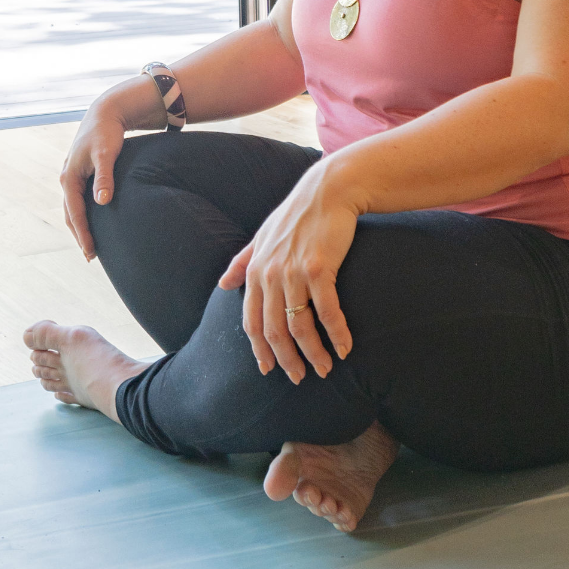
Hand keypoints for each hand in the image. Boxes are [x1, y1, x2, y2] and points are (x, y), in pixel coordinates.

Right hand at [60, 103, 126, 259]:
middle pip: (71, 214)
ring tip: (91, 244)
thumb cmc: (106, 133)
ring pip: (74, 208)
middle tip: (91, 256)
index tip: (91, 252)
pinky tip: (94, 221)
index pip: (75, 213)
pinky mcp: (80, 174)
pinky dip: (84, 214)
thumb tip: (102, 201)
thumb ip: (104, 177)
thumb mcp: (106, 154)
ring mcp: (72, 177)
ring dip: (80, 226)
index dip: (83, 234)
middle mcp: (66, 179)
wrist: (105, 114)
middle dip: (79, 235)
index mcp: (69, 177)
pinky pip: (79, 200)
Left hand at [219, 161, 355, 382]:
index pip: (252, 322)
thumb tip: (222, 284)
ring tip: (325, 369)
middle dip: (287, 360)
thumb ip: (242, 262)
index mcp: (255, 271)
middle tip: (299, 378)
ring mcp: (293, 273)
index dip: (260, 350)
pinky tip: (345, 348)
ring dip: (313, 353)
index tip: (270, 370)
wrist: (329, 190)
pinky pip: (327, 311)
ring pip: (300, 327)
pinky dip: (336, 334)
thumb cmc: (297, 214)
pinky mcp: (319, 269)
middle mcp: (270, 275)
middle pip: (275, 331)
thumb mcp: (262, 236)